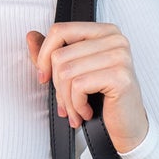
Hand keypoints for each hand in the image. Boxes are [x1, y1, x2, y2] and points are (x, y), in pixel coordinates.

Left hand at [26, 23, 148, 154]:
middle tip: (65, 104)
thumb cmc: (102, 100)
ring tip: (75, 111)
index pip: (60, 30)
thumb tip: (31, 36)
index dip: (44, 56)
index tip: (44, 78)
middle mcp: (115, 38)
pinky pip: (79, 86)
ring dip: (66, 99)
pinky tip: (86, 112)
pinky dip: (76, 105)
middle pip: (60, 55)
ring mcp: (120, 56)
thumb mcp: (74, 73)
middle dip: (57, 86)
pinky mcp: (120, 76)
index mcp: (104, 31)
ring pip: (67, 72)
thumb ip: (52, 53)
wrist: (128, 127)